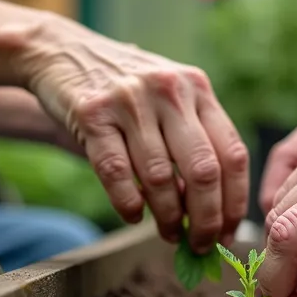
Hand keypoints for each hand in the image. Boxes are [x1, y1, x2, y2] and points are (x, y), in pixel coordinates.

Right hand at [13, 15, 249, 253]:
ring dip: (167, 217)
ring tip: (168, 234)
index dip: (234, 202)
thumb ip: (192, 141)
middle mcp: (169, 91)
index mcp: (197, 88)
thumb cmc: (125, 89)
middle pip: (203, 171)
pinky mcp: (91, 113)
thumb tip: (210, 211)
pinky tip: (134, 216)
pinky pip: (116, 172)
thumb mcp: (169, 98)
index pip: (232, 154)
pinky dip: (128, 203)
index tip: (228, 232)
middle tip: (200, 244)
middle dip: (206, 219)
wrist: (62, 52)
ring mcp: (130, 100)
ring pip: (159, 177)